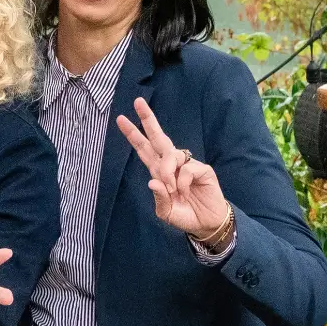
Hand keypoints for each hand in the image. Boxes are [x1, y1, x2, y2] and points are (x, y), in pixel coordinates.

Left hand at [116, 98, 232, 244]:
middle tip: (137, 102)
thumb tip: (153, 181)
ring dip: (167, 171)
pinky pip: (187, 168)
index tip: (120, 119)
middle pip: (158, 137)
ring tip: (173, 189)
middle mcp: (171, 164)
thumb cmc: (185, 215)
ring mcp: (187, 165)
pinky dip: (182, 181)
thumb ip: (159, 197)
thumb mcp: (166, 211)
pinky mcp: (202, 169)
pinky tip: (185, 191)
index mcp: (158, 170)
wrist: (206, 224)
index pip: (143, 149)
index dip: (133, 134)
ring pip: (171, 154)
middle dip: (147, 119)